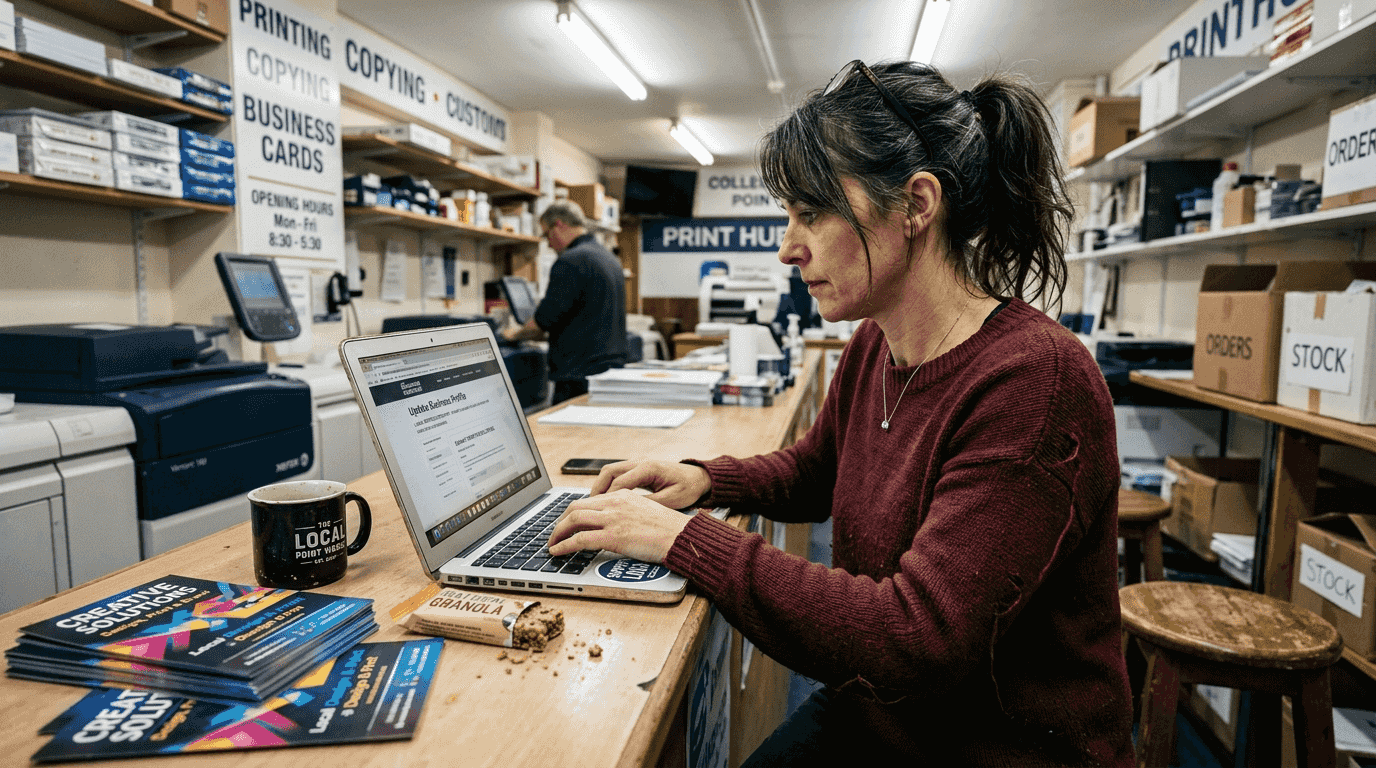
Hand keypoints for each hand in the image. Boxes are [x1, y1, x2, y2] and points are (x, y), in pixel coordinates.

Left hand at [547, 490, 693, 562]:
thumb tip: (617, 525)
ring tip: (552, 544)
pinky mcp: (613, 536)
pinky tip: (557, 552)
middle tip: (555, 533)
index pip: (590, 500)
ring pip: (573, 519)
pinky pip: (579, 539)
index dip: (574, 512)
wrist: (682, 536)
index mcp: (623, 495)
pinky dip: (564, 545)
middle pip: (575, 506)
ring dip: (557, 533)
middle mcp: (615, 503)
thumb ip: (628, 513)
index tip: (567, 522)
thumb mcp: (647, 511)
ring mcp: (613, 519)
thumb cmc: (670, 529)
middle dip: (560, 521)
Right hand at [590, 460, 711, 509]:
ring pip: (609, 471)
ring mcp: (638, 463)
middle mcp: (640, 462)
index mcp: (648, 468)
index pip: (619, 482)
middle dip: (597, 490)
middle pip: (608, 472)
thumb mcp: (671, 501)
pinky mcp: (637, 468)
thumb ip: (649, 505)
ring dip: (600, 487)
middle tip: (589, 508)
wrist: (698, 477)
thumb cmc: (688, 488)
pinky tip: (605, 501)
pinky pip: (616, 474)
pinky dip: (608, 486)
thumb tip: (629, 514)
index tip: (599, 513)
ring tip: (594, 505)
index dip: (607, 499)